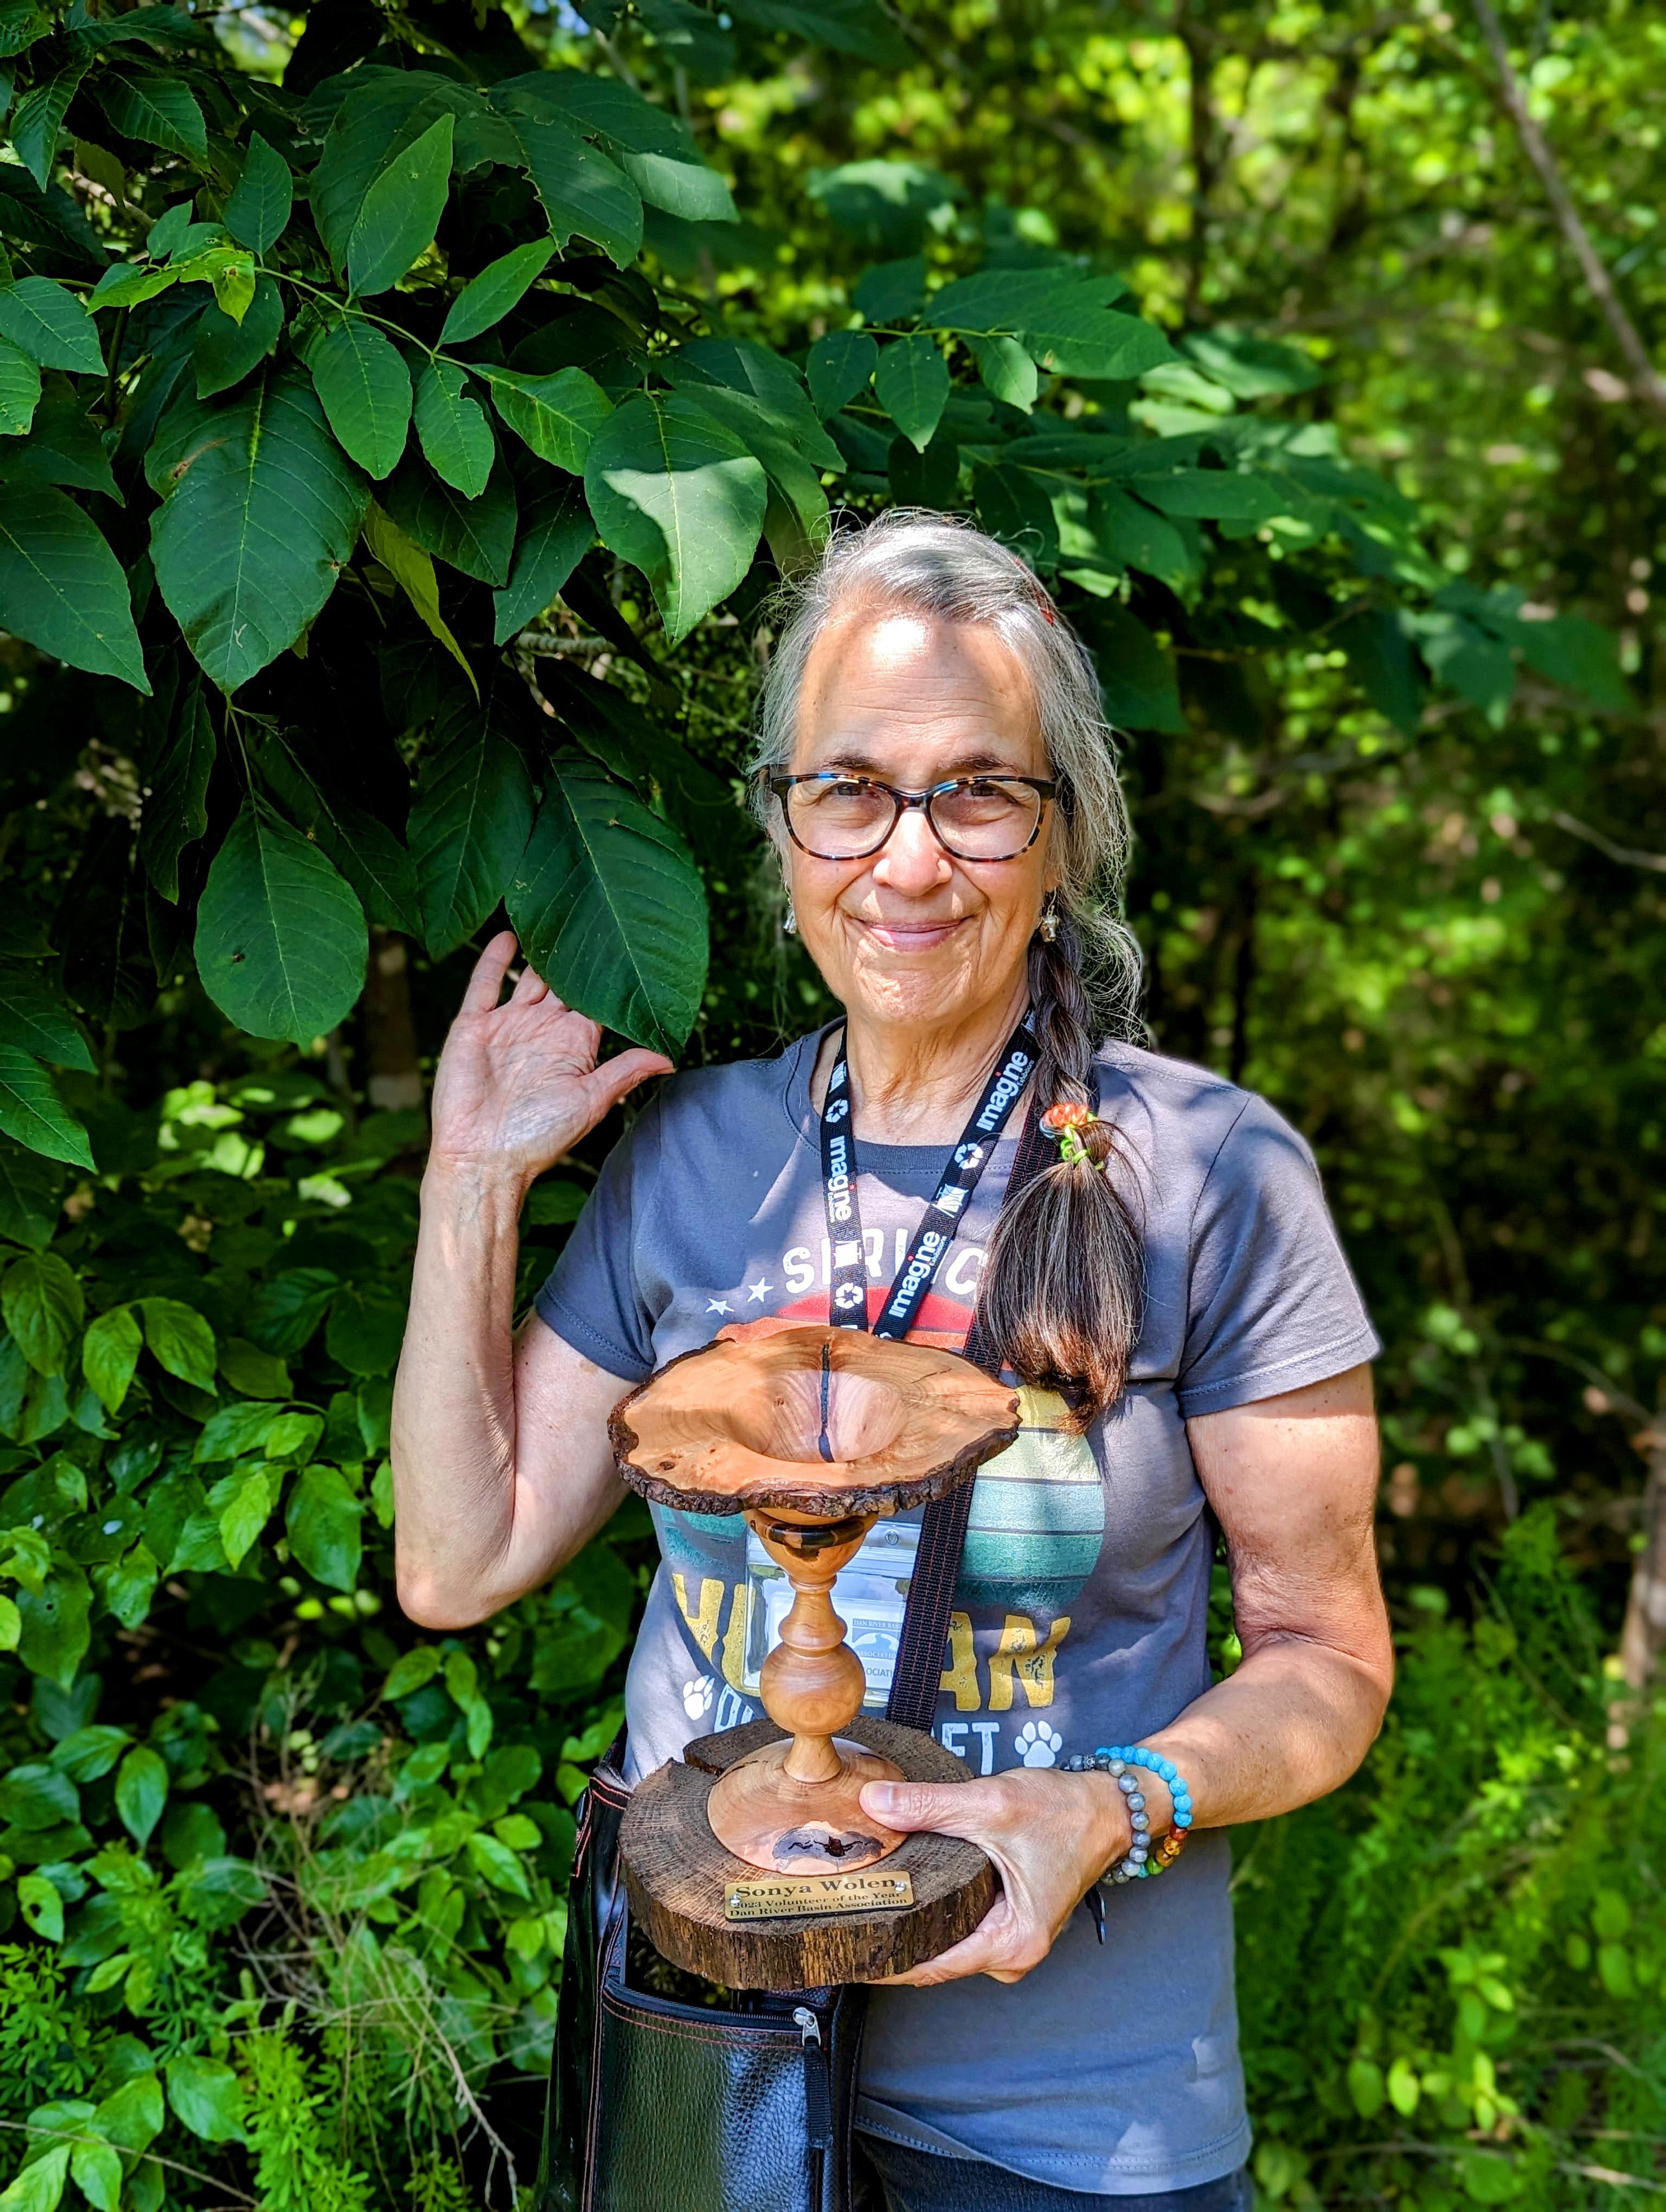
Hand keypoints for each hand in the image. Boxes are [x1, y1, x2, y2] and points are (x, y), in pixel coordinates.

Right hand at [427, 932, 673, 1190]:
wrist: (483, 1158)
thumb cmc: (539, 1138)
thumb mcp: (590, 1101)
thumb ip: (625, 1071)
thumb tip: (672, 1055)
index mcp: (575, 1044)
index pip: (597, 1000)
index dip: (610, 975)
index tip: (629, 941)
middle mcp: (544, 1029)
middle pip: (563, 981)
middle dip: (576, 953)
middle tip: (593, 911)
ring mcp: (508, 1025)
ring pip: (527, 977)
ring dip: (539, 948)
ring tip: (553, 911)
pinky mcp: (473, 1026)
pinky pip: (484, 984)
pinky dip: (494, 958)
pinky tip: (508, 933)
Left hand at [857, 1765, 1158, 1986]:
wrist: (1109, 1807)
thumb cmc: (1064, 1814)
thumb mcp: (991, 1805)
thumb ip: (930, 1806)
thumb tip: (873, 1805)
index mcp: (1012, 1945)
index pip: (930, 1967)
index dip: (884, 1960)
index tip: (844, 1948)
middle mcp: (1013, 1954)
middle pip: (936, 1956)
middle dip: (893, 1937)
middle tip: (844, 1913)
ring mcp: (1012, 1939)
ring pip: (949, 1939)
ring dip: (915, 1920)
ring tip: (868, 1898)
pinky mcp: (1010, 1920)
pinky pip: (963, 1925)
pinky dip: (937, 1908)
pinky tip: (909, 1887)